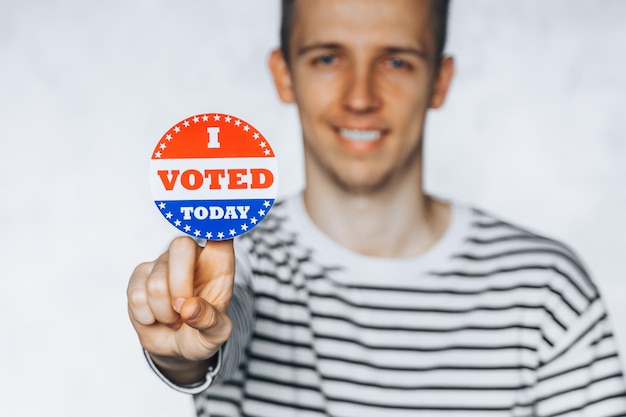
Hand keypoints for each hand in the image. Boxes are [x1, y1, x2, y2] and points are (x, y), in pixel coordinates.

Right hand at [127, 236, 233, 383]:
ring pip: (156, 282)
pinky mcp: (139, 276)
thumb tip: (189, 309)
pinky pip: (136, 295)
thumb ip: (209, 321)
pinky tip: (156, 317)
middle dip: (180, 284)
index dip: (218, 223)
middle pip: (181, 245)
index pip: (221, 232)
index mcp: (218, 262)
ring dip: (164, 312)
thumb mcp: (217, 333)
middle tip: (183, 310)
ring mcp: (163, 263)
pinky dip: (147, 315)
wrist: (177, 347)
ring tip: (174, 319)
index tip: (217, 226)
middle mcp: (191, 255)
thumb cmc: (203, 331)